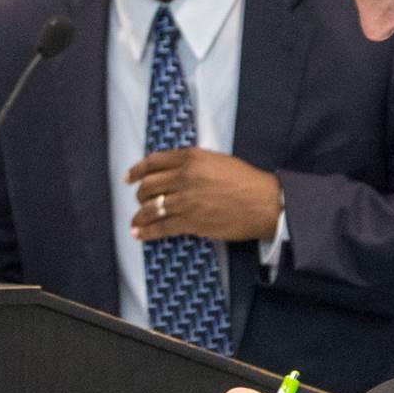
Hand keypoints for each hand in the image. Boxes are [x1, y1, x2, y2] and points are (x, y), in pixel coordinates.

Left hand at [128, 148, 281, 242]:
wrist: (264, 203)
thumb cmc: (246, 181)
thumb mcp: (218, 161)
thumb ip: (194, 163)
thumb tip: (174, 172)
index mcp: (192, 158)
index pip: (154, 162)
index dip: (137, 171)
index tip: (129, 178)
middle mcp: (185, 176)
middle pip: (149, 186)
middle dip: (140, 195)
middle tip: (140, 202)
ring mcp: (187, 200)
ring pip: (151, 208)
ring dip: (139, 216)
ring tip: (136, 222)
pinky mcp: (191, 221)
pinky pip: (161, 227)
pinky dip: (147, 232)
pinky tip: (140, 234)